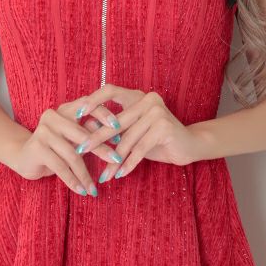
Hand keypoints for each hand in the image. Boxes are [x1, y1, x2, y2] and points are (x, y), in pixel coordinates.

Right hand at [7, 93, 127, 195]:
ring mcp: (43, 131)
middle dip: (102, 149)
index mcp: (65, 109)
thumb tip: (116, 137)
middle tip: (116, 161)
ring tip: (94, 188)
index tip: (119, 131)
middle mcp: (53, 116)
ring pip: (72, 154)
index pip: (88, 106)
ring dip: (85, 174)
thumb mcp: (74, 138)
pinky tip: (81, 190)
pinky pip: (60, 167)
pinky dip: (72, 180)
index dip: (105, 116)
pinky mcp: (37, 147)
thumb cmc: (55, 147)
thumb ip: (90, 133)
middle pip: (83, 134)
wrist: (23, 156)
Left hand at [72, 84, 203, 180]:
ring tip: (104, 174)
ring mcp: (157, 112)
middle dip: (96, 138)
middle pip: (115, 121)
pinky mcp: (164, 127)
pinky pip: (140, 149)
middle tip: (80, 151)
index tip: (77, 114)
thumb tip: (85, 131)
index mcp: (137, 96)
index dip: (92, 100)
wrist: (189, 146)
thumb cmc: (157, 139)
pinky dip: (129, 163)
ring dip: (114, 160)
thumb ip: (114, 129)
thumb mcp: (133, 132)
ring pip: (127, 139)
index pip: (110, 91)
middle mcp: (147, 99)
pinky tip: (121, 175)